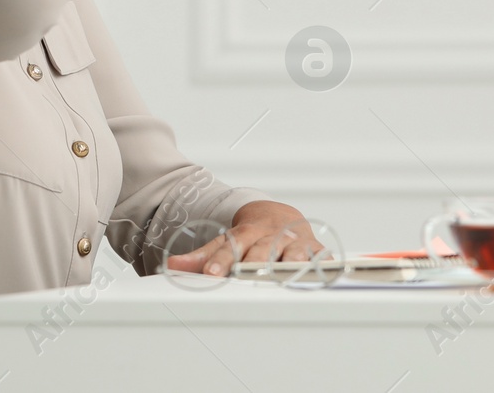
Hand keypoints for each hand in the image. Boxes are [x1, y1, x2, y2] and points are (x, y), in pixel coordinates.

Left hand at [164, 201, 326, 277]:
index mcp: (248, 234)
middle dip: (256, 263)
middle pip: (263, 251)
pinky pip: (321, 260)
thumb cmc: (249, 236)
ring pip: (293, 254)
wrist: (276, 215)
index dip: (221, 261)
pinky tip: (320, 277)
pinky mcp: (316, 252)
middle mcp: (272, 237)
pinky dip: (322, 267)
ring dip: (289, 264)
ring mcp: (295, 243)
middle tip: (249, 274)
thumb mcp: (225, 241)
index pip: (232, 247)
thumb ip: (200, 257)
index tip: (211, 273)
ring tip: (285, 275)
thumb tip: (171, 268)